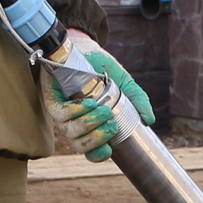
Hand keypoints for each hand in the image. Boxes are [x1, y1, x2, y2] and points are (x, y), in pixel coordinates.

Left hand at [42, 31, 154, 161]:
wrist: (83, 48)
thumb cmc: (100, 67)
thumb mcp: (123, 83)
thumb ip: (137, 100)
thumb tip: (150, 119)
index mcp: (90, 124)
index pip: (91, 151)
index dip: (98, 154)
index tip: (110, 149)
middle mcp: (75, 122)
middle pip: (80, 145)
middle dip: (97, 138)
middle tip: (112, 124)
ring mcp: (62, 112)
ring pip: (71, 131)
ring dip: (89, 123)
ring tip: (103, 110)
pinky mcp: (52, 100)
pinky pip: (61, 114)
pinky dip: (77, 111)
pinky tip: (89, 103)